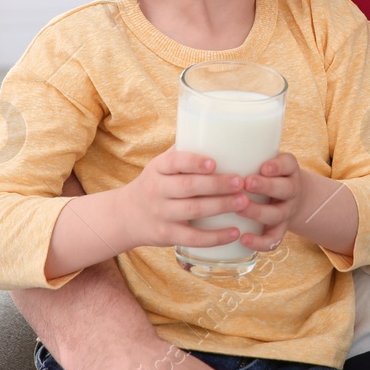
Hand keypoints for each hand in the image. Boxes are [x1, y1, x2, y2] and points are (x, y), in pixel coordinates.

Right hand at [115, 149, 247, 251]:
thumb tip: (221, 132)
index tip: (214, 163)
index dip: (194, 162)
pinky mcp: (167, 235)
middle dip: (217, 184)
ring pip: (193, 210)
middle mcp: (157, 190)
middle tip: (241, 182)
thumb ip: (184, 152)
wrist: (125, 216)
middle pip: (188, 186)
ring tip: (244, 201)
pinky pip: (193, 237)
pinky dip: (215, 237)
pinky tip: (235, 232)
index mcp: (158, 168)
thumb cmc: (156, 184)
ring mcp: (161, 214)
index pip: (174, 162)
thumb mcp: (160, 165)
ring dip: (221, 206)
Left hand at [239, 153, 303, 253]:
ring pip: (277, 214)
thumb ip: (239, 149)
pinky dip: (260, 242)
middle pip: (285, 189)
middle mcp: (290, 190)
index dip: (278, 166)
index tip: (262, 166)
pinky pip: (273, 240)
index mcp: (286, 169)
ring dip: (259, 211)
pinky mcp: (277, 230)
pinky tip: (244, 239)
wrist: (284, 198)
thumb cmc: (260, 172)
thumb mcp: (259, 158)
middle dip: (266, 187)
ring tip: (239, 208)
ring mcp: (285, 212)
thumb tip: (195, 132)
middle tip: (246, 183)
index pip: (288, 164)